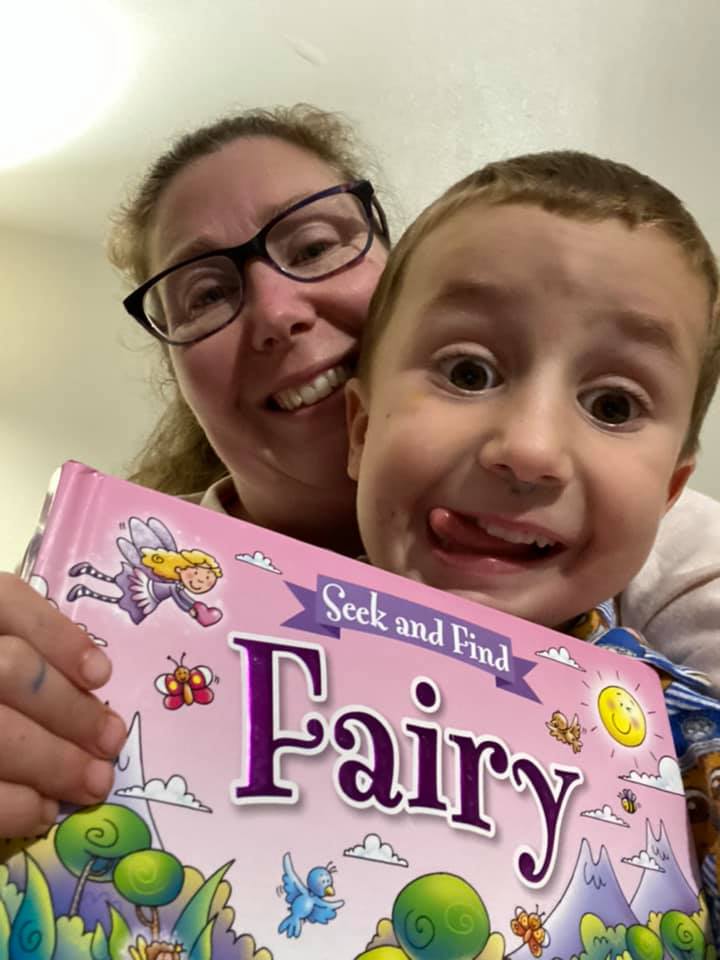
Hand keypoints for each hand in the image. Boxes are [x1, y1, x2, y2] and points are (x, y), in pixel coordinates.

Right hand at [0, 573, 125, 837]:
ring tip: (93, 783)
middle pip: (10, 671)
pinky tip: (42, 810)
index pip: (5, 602)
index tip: (102, 675)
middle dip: (70, 712)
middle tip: (111, 743)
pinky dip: (13, 805)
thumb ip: (29, 651)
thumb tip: (91, 683)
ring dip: (54, 764)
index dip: (58, 638)